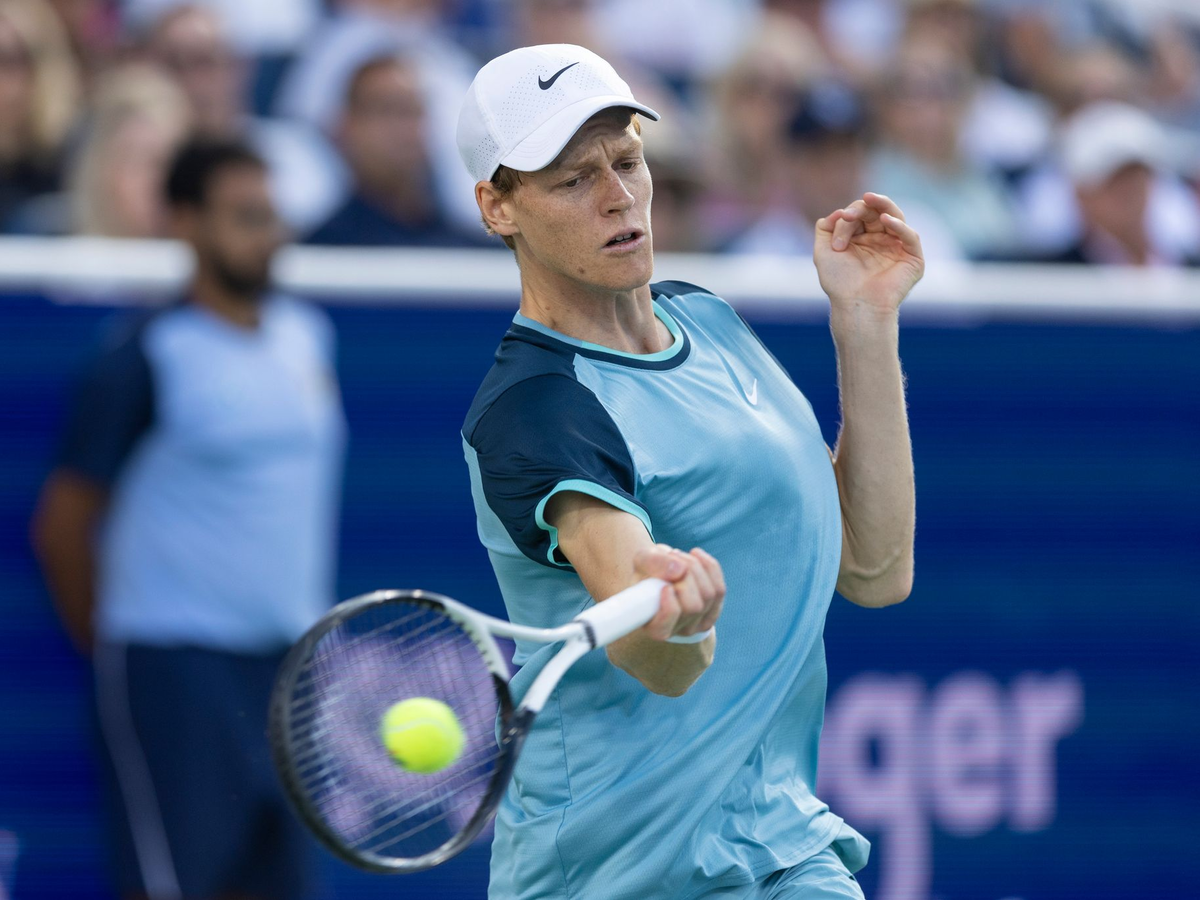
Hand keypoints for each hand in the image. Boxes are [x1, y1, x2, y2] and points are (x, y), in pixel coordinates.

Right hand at [633, 544, 724, 641]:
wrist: (662, 570)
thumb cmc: (648, 569)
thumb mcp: (642, 560)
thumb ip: (653, 563)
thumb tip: (679, 570)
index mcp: (652, 626)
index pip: (663, 629)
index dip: (669, 608)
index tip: (665, 587)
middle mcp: (676, 630)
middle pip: (693, 607)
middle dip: (686, 576)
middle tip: (672, 559)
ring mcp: (697, 624)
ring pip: (708, 596)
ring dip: (695, 568)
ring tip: (680, 557)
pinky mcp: (713, 611)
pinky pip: (719, 589)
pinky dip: (709, 567)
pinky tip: (695, 555)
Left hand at [814, 192, 924, 315]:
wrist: (855, 306)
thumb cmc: (840, 284)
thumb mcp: (823, 252)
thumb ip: (825, 228)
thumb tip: (838, 211)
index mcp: (863, 238)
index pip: (859, 215)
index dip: (848, 217)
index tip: (837, 229)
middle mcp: (881, 240)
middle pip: (876, 212)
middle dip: (862, 209)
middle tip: (848, 215)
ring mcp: (898, 247)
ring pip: (896, 217)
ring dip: (883, 206)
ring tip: (869, 199)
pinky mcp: (913, 258)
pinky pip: (910, 236)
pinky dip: (900, 226)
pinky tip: (886, 221)